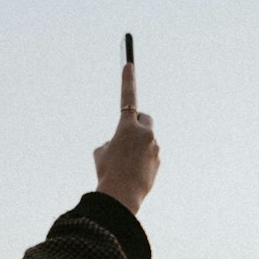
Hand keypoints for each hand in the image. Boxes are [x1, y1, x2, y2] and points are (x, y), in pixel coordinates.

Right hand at [93, 63, 159, 213]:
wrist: (122, 195)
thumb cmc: (107, 172)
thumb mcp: (100, 153)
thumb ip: (111, 141)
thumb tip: (120, 143)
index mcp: (127, 126)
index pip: (128, 97)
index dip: (128, 79)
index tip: (128, 63)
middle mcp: (144, 133)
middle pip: (144, 119)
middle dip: (137, 124)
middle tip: (126, 136)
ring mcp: (154, 147)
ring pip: (146, 140)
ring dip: (137, 147)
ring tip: (124, 165)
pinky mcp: (158, 160)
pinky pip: (149, 155)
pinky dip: (141, 160)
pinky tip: (131, 173)